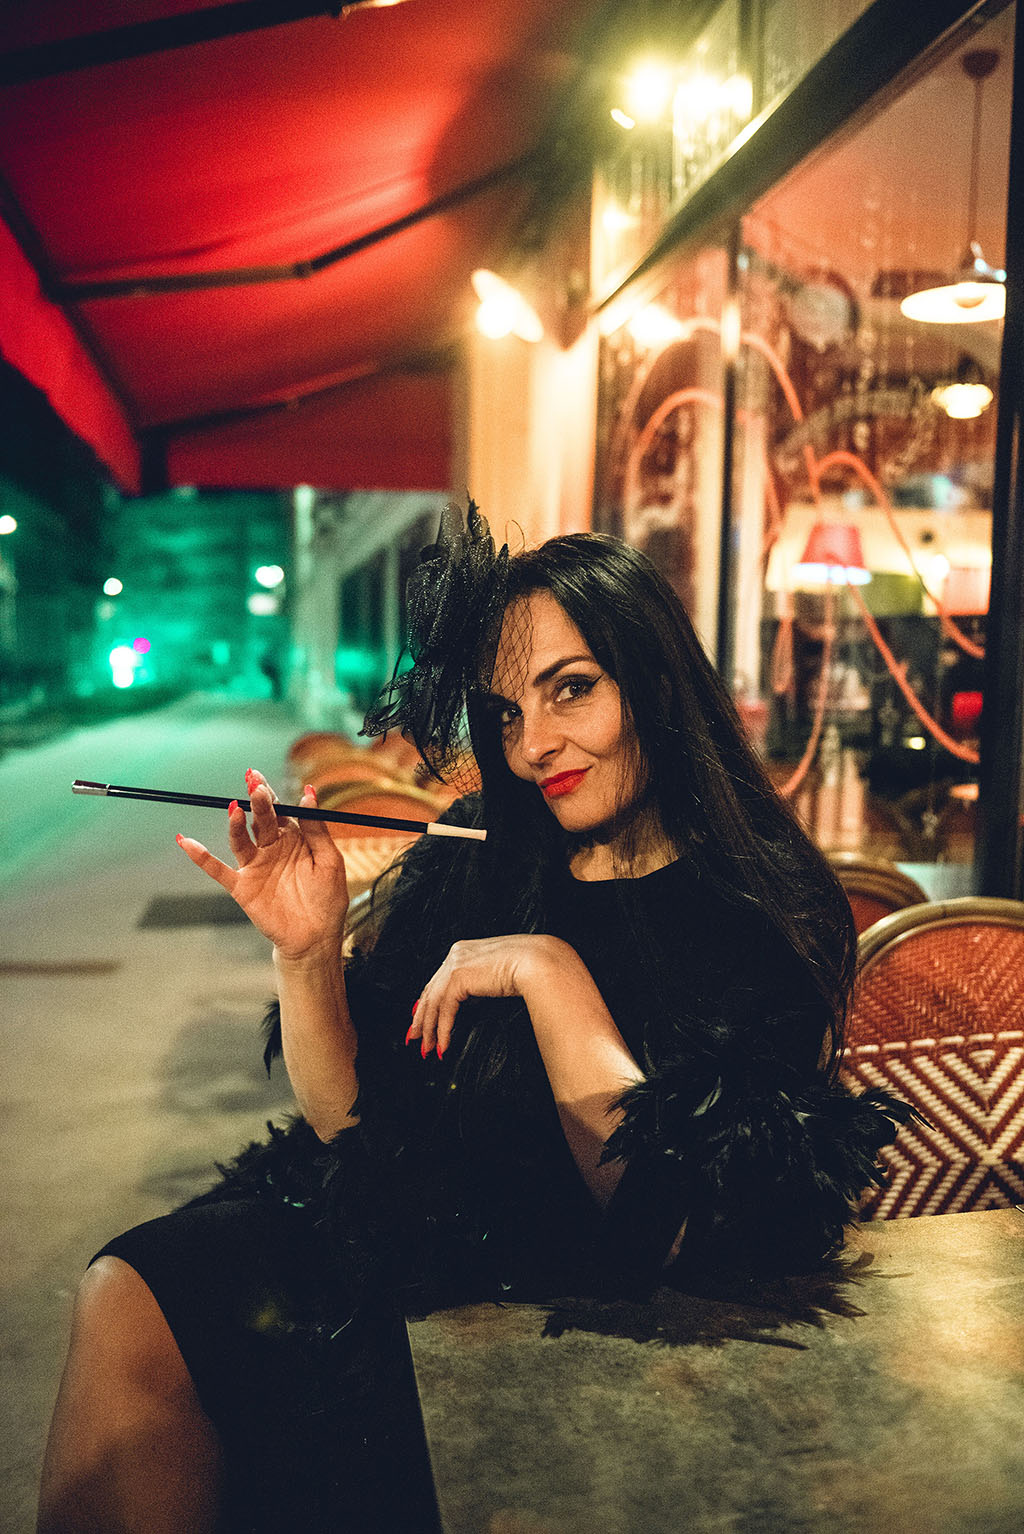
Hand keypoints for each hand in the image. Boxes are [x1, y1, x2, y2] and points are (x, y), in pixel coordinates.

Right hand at [175, 769, 348, 961]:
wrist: (316, 938)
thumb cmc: (327, 899)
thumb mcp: (329, 860)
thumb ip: (317, 829)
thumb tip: (310, 793)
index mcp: (293, 839)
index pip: (278, 810)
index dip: (268, 794)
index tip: (259, 778)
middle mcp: (271, 848)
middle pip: (259, 819)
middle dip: (256, 801)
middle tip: (253, 785)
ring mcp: (255, 867)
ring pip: (240, 839)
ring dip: (235, 824)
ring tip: (236, 808)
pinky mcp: (242, 887)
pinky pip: (217, 870)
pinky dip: (200, 857)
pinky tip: (185, 841)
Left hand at [406, 934, 567, 1058]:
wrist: (541, 963)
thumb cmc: (532, 968)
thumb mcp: (499, 974)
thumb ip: (481, 983)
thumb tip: (472, 1000)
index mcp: (465, 950)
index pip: (439, 979)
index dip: (429, 1002)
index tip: (424, 1020)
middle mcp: (457, 953)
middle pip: (431, 990)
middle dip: (422, 1018)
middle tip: (416, 1038)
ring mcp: (456, 962)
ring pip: (434, 1001)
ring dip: (429, 1028)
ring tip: (428, 1049)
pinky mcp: (459, 976)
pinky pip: (445, 1008)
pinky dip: (442, 1029)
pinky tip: (443, 1045)